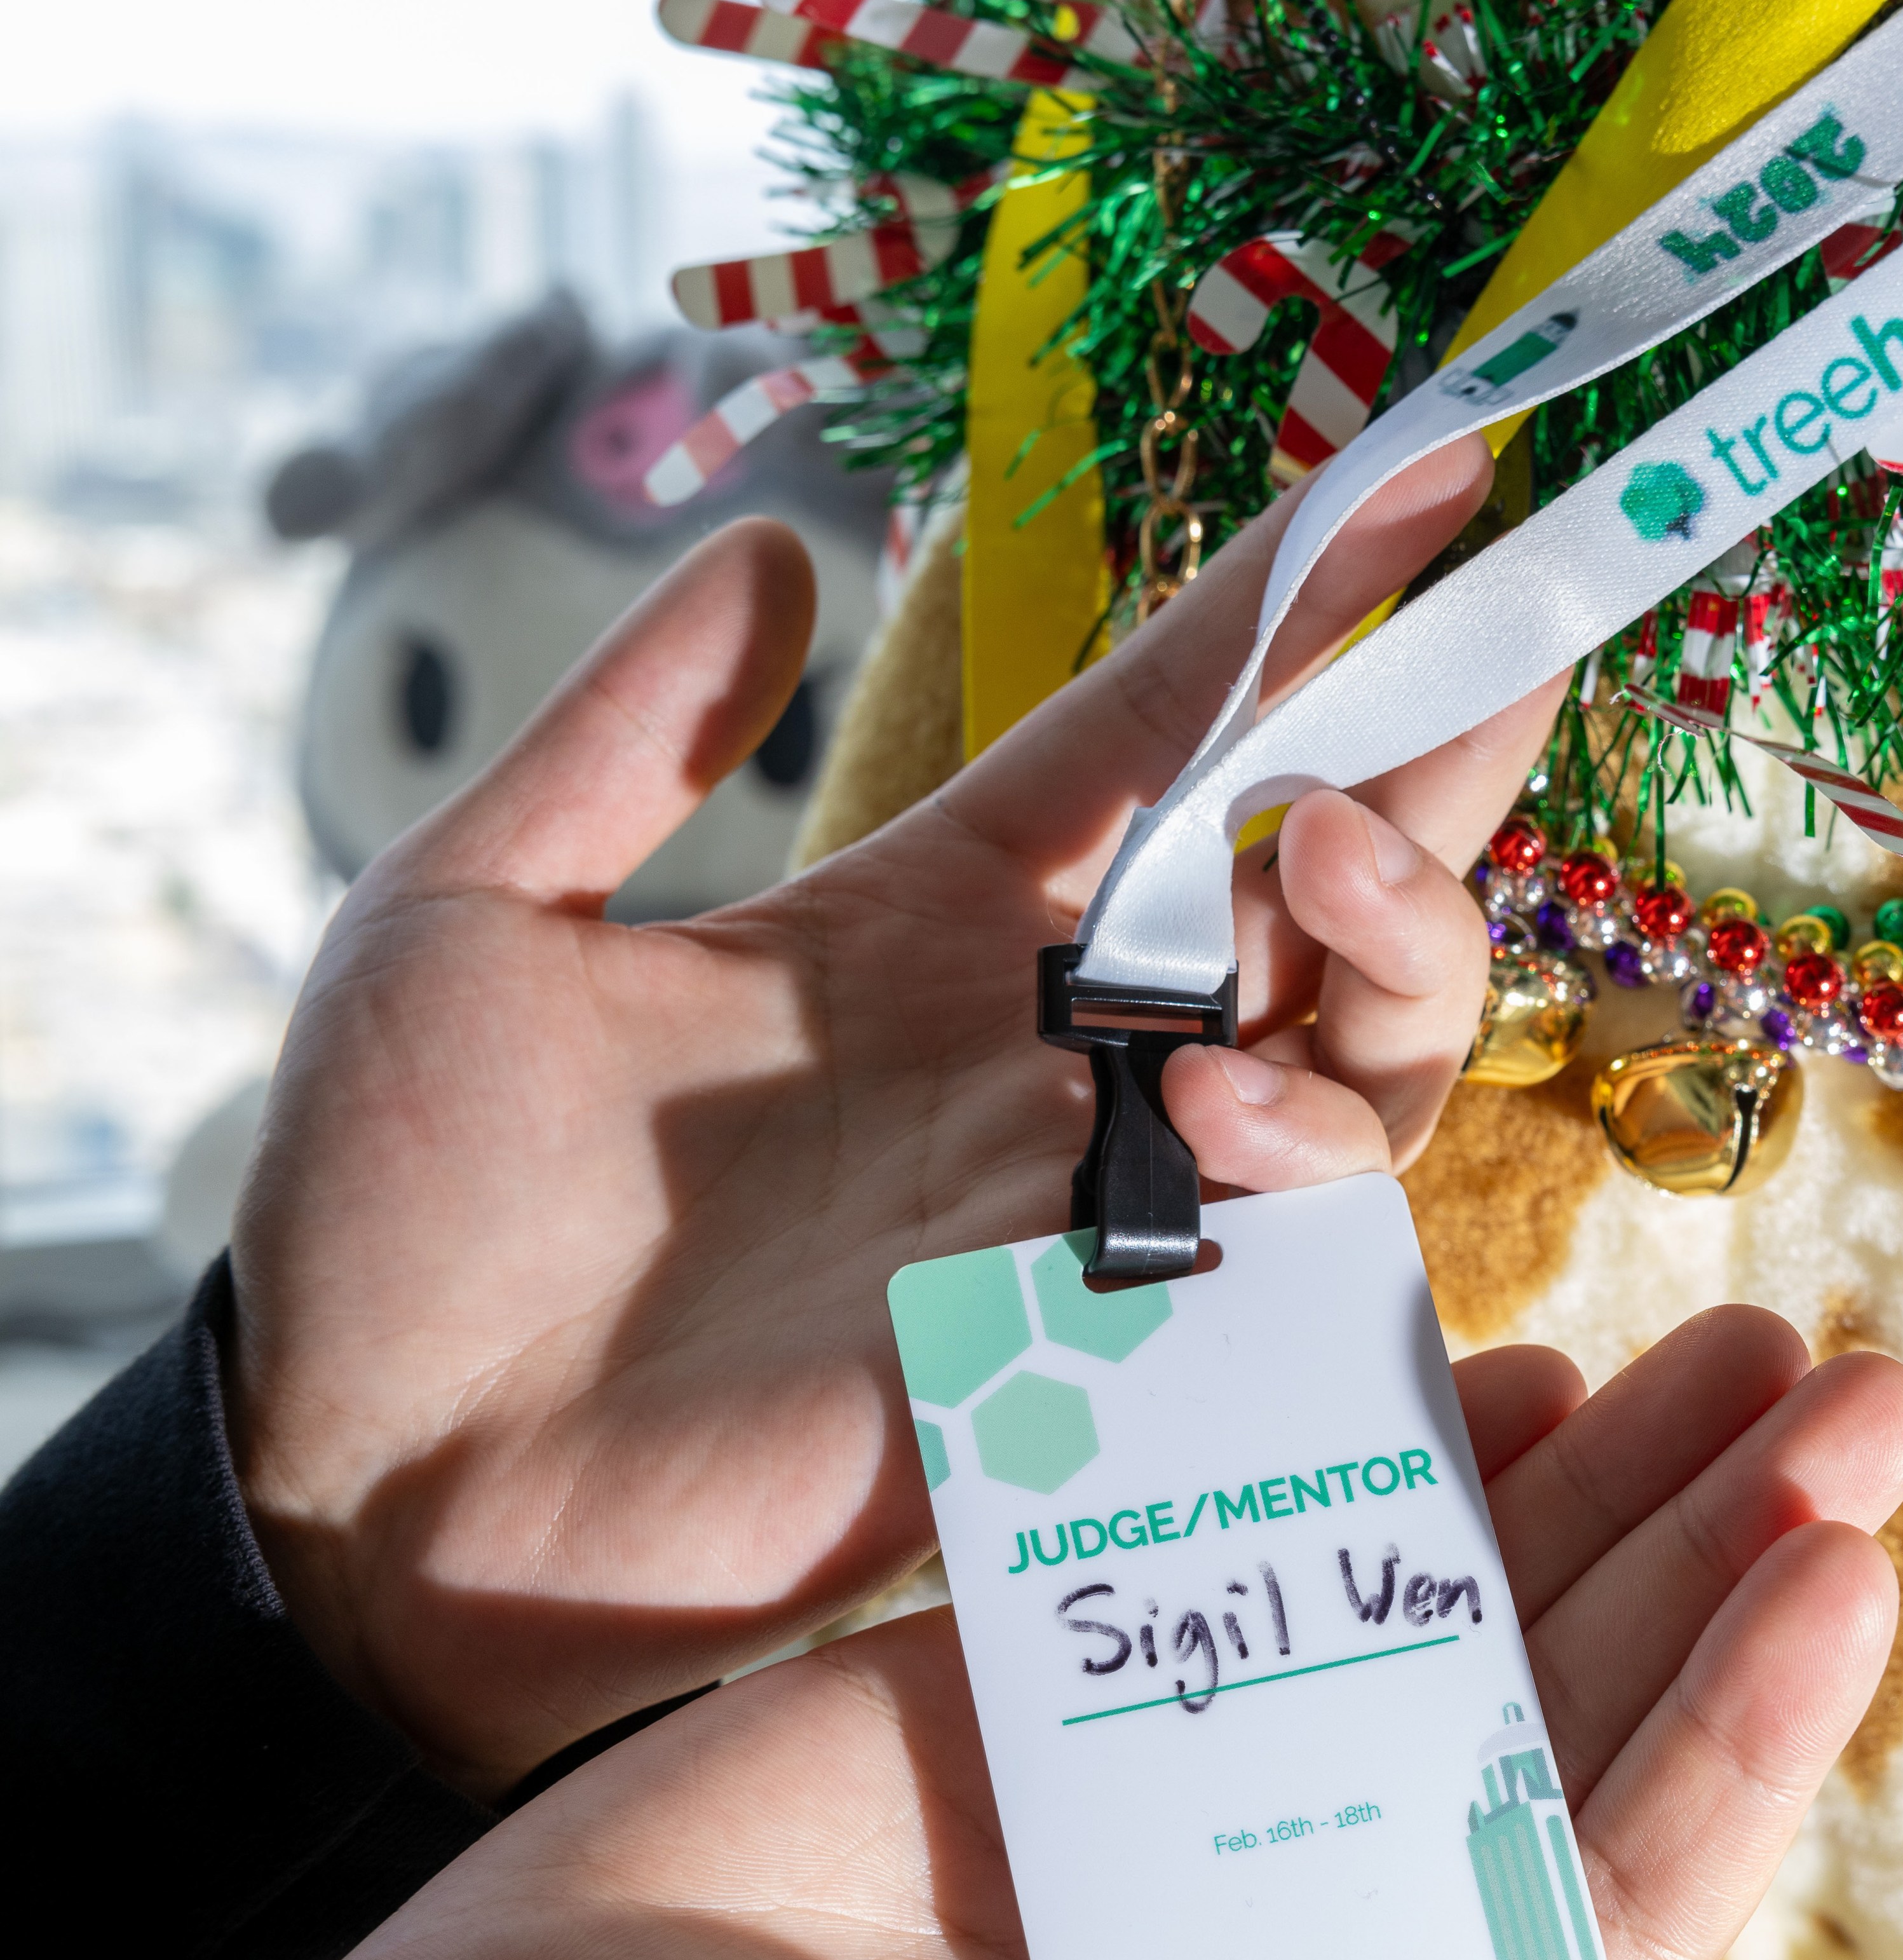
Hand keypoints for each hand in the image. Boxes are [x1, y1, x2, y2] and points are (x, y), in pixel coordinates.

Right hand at [168, 1315, 1902, 1959]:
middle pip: (1543, 1707)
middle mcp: (1286, 1928)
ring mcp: (1161, 1793)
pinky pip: (1208, 1543)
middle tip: (1825, 1382)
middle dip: (1692, 1548)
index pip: (1610, 1881)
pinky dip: (1322, 1449)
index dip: (1743, 1718)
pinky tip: (1452, 1361)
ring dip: (1552, 1476)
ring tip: (1695, 1347)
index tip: (1843, 1554)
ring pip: (1405, 1602)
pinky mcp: (1020, 1691)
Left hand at [230, 442, 1561, 1793]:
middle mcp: (1041, 1053)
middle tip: (1472, 665)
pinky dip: (1311, 1152)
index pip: (1155, 738)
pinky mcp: (1089, 1345)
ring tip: (1325, 865)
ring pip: (1356, 1060)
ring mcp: (1079, 1200)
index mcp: (923, 925)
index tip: (1418, 477)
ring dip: (1401, 948)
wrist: (374, 1482)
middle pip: (1313, 892)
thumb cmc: (405, 1205)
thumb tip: (768, 552)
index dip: (1290, 613)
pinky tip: (1232, 1098)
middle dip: (1423, 769)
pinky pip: (1288, 1247)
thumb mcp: (478, 913)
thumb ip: (629, 734)